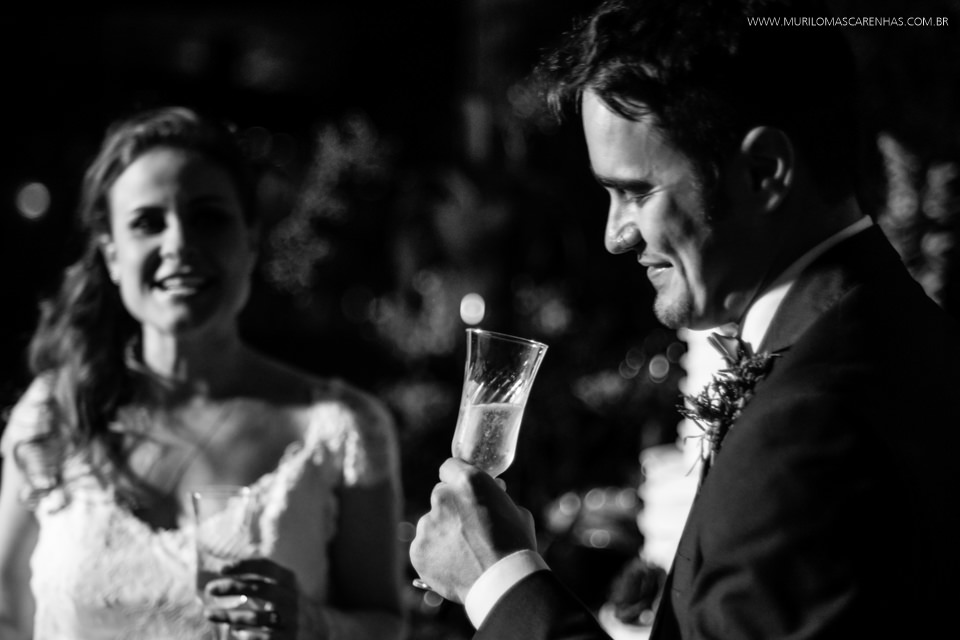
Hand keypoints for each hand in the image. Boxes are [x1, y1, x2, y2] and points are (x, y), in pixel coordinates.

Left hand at [205, 557, 299, 638]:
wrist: (319, 626)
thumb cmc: (287, 601)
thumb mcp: (281, 584)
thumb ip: (259, 576)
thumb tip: (225, 567)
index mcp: (288, 579)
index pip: (265, 567)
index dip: (243, 565)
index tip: (222, 568)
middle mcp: (290, 597)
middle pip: (259, 589)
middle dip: (233, 587)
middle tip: (210, 589)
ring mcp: (289, 619)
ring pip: (256, 617)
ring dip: (230, 616)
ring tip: (209, 613)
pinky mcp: (287, 638)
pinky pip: (262, 638)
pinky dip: (245, 634)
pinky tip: (234, 631)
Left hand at [409, 457, 536, 602]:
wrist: (503, 583)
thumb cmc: (516, 545)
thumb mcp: (515, 511)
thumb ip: (496, 497)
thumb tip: (493, 490)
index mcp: (468, 482)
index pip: (450, 467)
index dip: (457, 478)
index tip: (462, 490)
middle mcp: (443, 498)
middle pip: (440, 495)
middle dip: (451, 507)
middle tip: (467, 526)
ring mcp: (427, 524)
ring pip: (431, 523)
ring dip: (442, 532)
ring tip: (463, 552)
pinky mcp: (418, 549)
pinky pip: (424, 546)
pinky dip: (434, 554)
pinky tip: (453, 564)